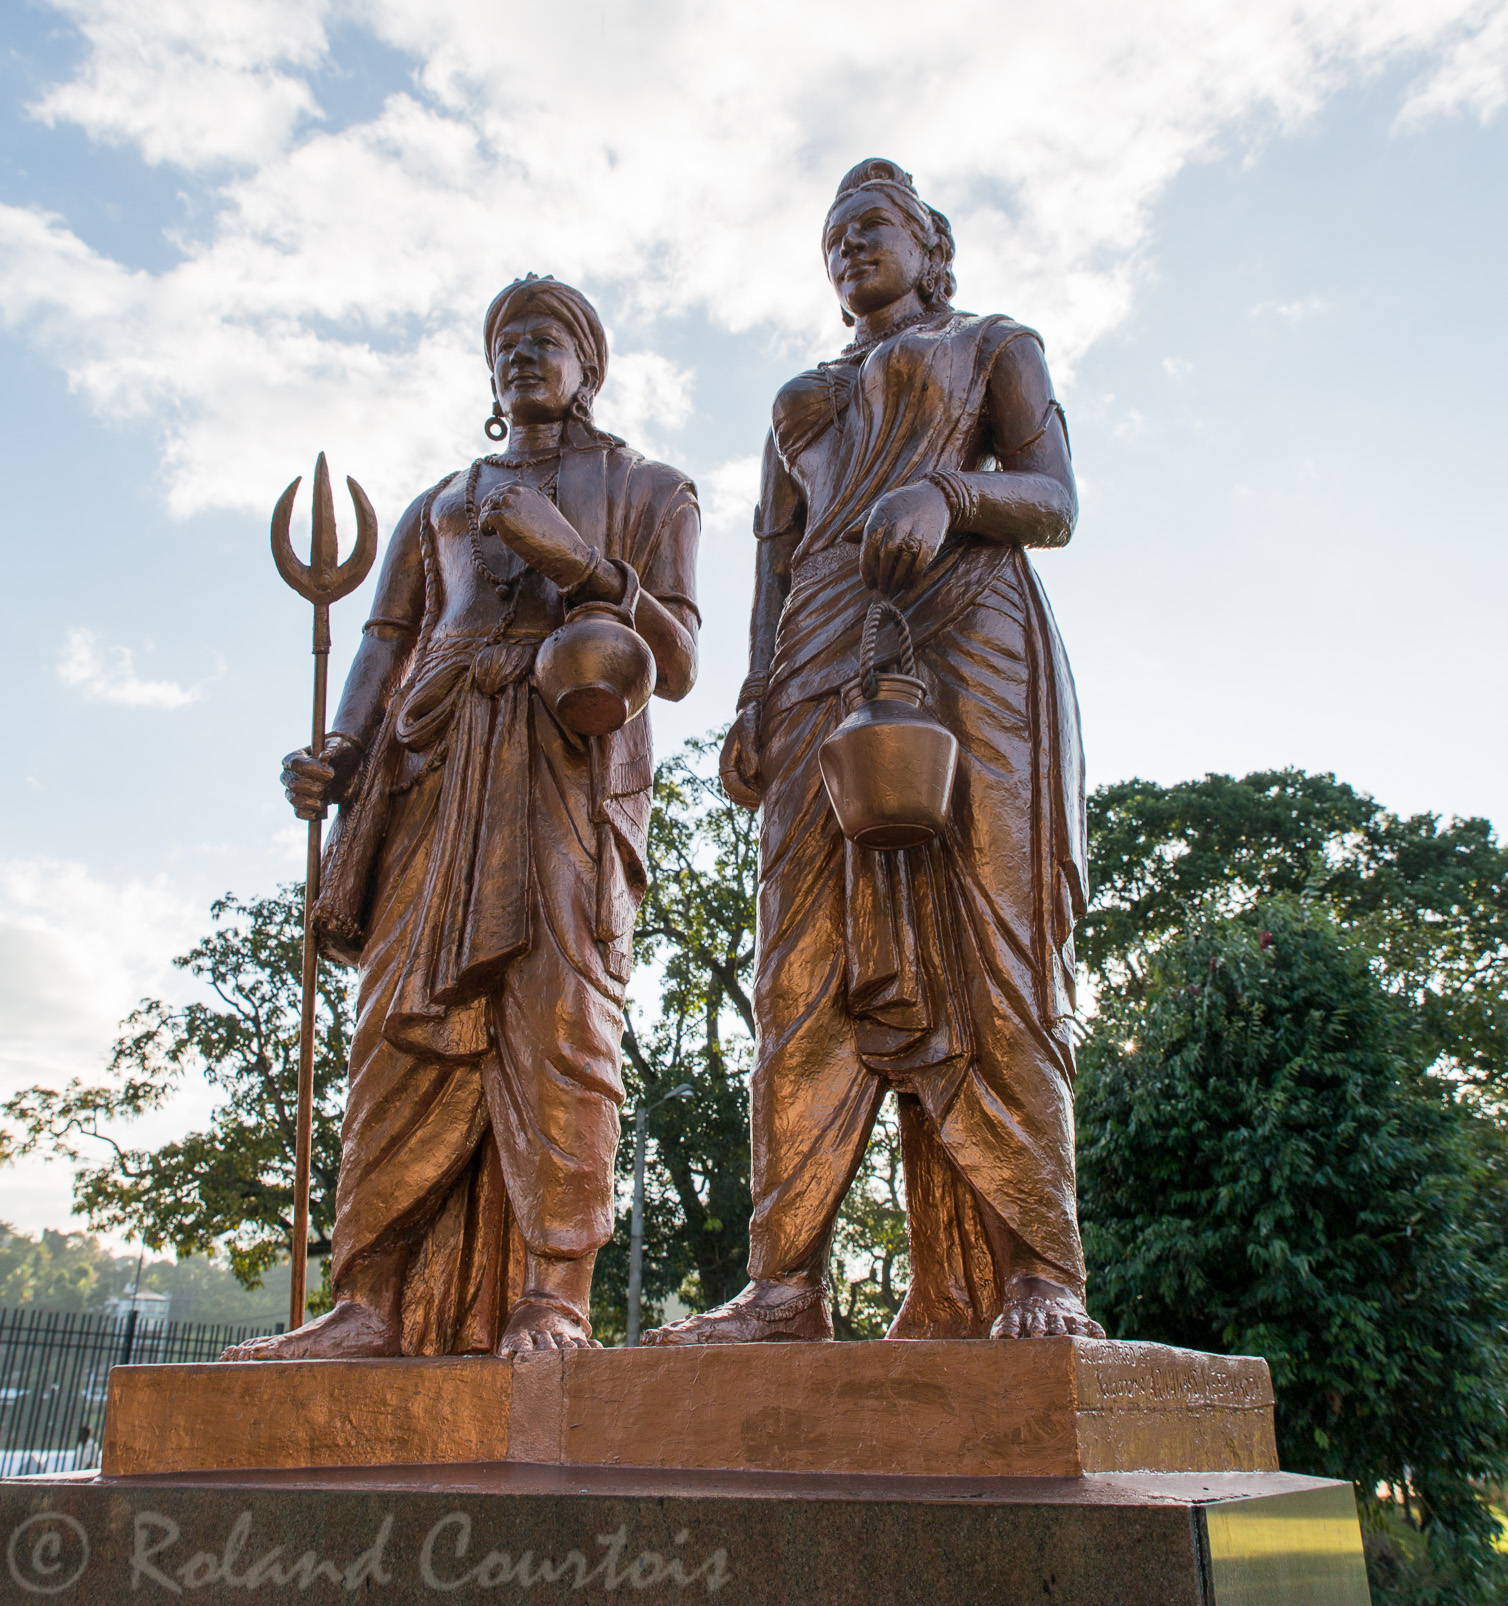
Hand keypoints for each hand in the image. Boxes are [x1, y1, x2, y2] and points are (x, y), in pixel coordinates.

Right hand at [282, 735, 362, 820]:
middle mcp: (288, 775)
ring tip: (329, 797)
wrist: (346, 769)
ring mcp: (292, 791)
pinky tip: (323, 811)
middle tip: (330, 786)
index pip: (296, 764)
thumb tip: (324, 756)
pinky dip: (311, 814)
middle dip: (315, 787)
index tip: (331, 774)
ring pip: (295, 800)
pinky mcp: (299, 805)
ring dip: (314, 801)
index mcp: (294, 757)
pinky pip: (299, 813)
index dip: (312, 769)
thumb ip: (333, 750)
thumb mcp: (340, 747)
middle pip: (294, 784)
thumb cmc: (339, 754)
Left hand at [478, 483, 594, 589]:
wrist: (564, 549)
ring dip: (487, 522)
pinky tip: (493, 536)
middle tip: (493, 528)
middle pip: (490, 498)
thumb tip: (510, 511)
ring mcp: (509, 502)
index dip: (496, 503)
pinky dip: (485, 529)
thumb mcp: (543, 512)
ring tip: (494, 533)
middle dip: (489, 512)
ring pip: (486, 509)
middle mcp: (518, 491)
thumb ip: (527, 506)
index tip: (497, 515)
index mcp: (528, 489)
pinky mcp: (503, 517)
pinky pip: (483, 521)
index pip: (502, 489)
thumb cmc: (556, 537)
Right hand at [719, 703, 762, 809]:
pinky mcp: (744, 771)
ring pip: (737, 794)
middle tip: (763, 803)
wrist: (751, 713)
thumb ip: (749, 753)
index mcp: (726, 761)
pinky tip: (765, 796)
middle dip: (746, 800)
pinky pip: (745, 788)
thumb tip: (752, 773)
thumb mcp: (749, 733)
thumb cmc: (749, 721)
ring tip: (764, 802)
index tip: (757, 798)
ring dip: (748, 800)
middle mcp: (729, 769)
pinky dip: (752, 795)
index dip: (743, 793)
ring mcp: (736, 771)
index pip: (730, 784)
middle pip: (731, 793)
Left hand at [859, 481, 948, 594]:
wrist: (933, 498)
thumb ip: (861, 525)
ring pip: (904, 560)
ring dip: (896, 579)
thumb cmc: (900, 507)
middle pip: (886, 553)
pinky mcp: (931, 541)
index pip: (870, 544)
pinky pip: (920, 563)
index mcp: (881, 516)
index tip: (868, 583)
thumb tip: (844, 537)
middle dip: (882, 575)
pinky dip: (913, 577)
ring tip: (891, 589)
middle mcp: (898, 523)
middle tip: (880, 589)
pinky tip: (906, 585)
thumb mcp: (879, 509)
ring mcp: (915, 532)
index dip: (867, 567)